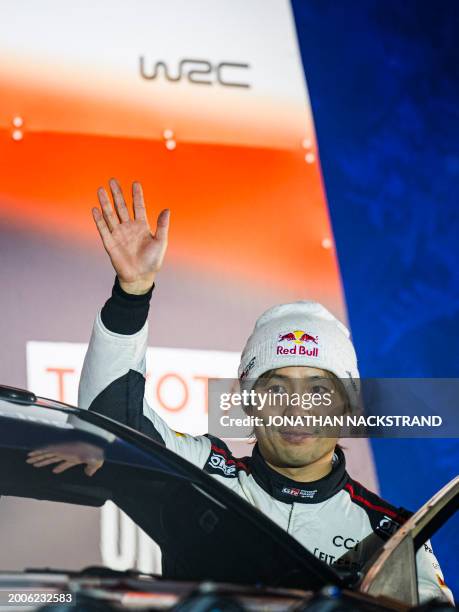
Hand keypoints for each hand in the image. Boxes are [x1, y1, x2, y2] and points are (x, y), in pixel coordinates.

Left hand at [26, 443, 103, 476]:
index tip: (54, 471)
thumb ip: (91, 468)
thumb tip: (89, 473)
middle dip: (43, 461)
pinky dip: (38, 452)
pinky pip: (45, 451)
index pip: (66, 462)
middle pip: (52, 458)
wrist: (94, 445)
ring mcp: (61, 450)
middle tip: (34, 463)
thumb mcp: (96, 462)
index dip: (60, 467)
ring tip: (28, 460)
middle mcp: (66, 452)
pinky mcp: (58, 448)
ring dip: (37, 457)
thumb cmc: (96, 451)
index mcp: (74, 456)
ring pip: (46, 455)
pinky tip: (31, 454)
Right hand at [92, 178, 169, 294]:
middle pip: (122, 207)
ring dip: (106, 203)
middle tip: (112, 180)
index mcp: (142, 226)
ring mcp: (118, 234)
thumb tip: (167, 209)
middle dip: (117, 194)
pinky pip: (104, 229)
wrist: (140, 277)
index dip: (137, 195)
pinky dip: (99, 219)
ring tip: (101, 190)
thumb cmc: (152, 261)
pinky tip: (96, 208)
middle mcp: (129, 228)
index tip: (135, 183)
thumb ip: (162, 226)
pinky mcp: (110, 243)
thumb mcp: (161, 242)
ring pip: (111, 215)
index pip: (138, 207)